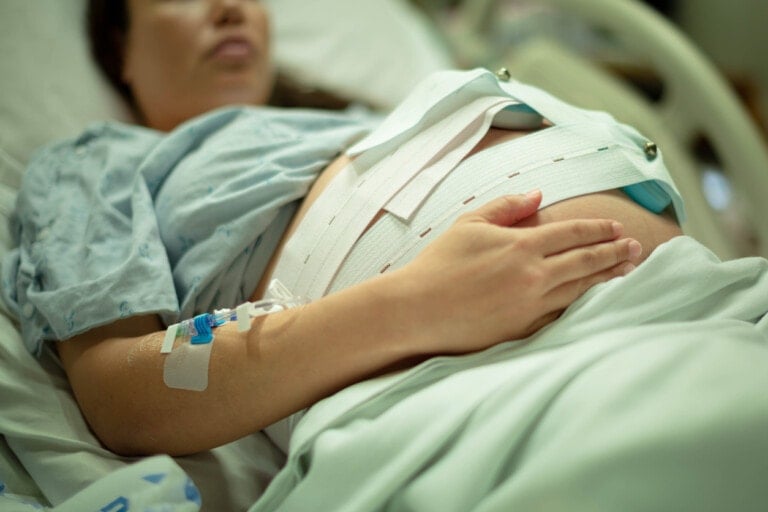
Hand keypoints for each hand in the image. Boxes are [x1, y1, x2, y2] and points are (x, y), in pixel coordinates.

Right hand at [396, 190, 641, 352]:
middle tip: (636, 248)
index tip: (616, 228)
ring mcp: (531, 304)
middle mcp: (534, 275)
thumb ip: (507, 207)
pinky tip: (595, 299)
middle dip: (614, 252)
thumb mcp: (470, 224)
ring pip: (581, 289)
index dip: (598, 229)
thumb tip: (539, 195)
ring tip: (627, 271)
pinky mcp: (524, 328)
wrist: (418, 308)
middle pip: (586, 261)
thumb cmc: (439, 263)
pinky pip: (563, 313)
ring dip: (607, 278)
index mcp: (522, 245)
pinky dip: (583, 304)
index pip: (572, 233)